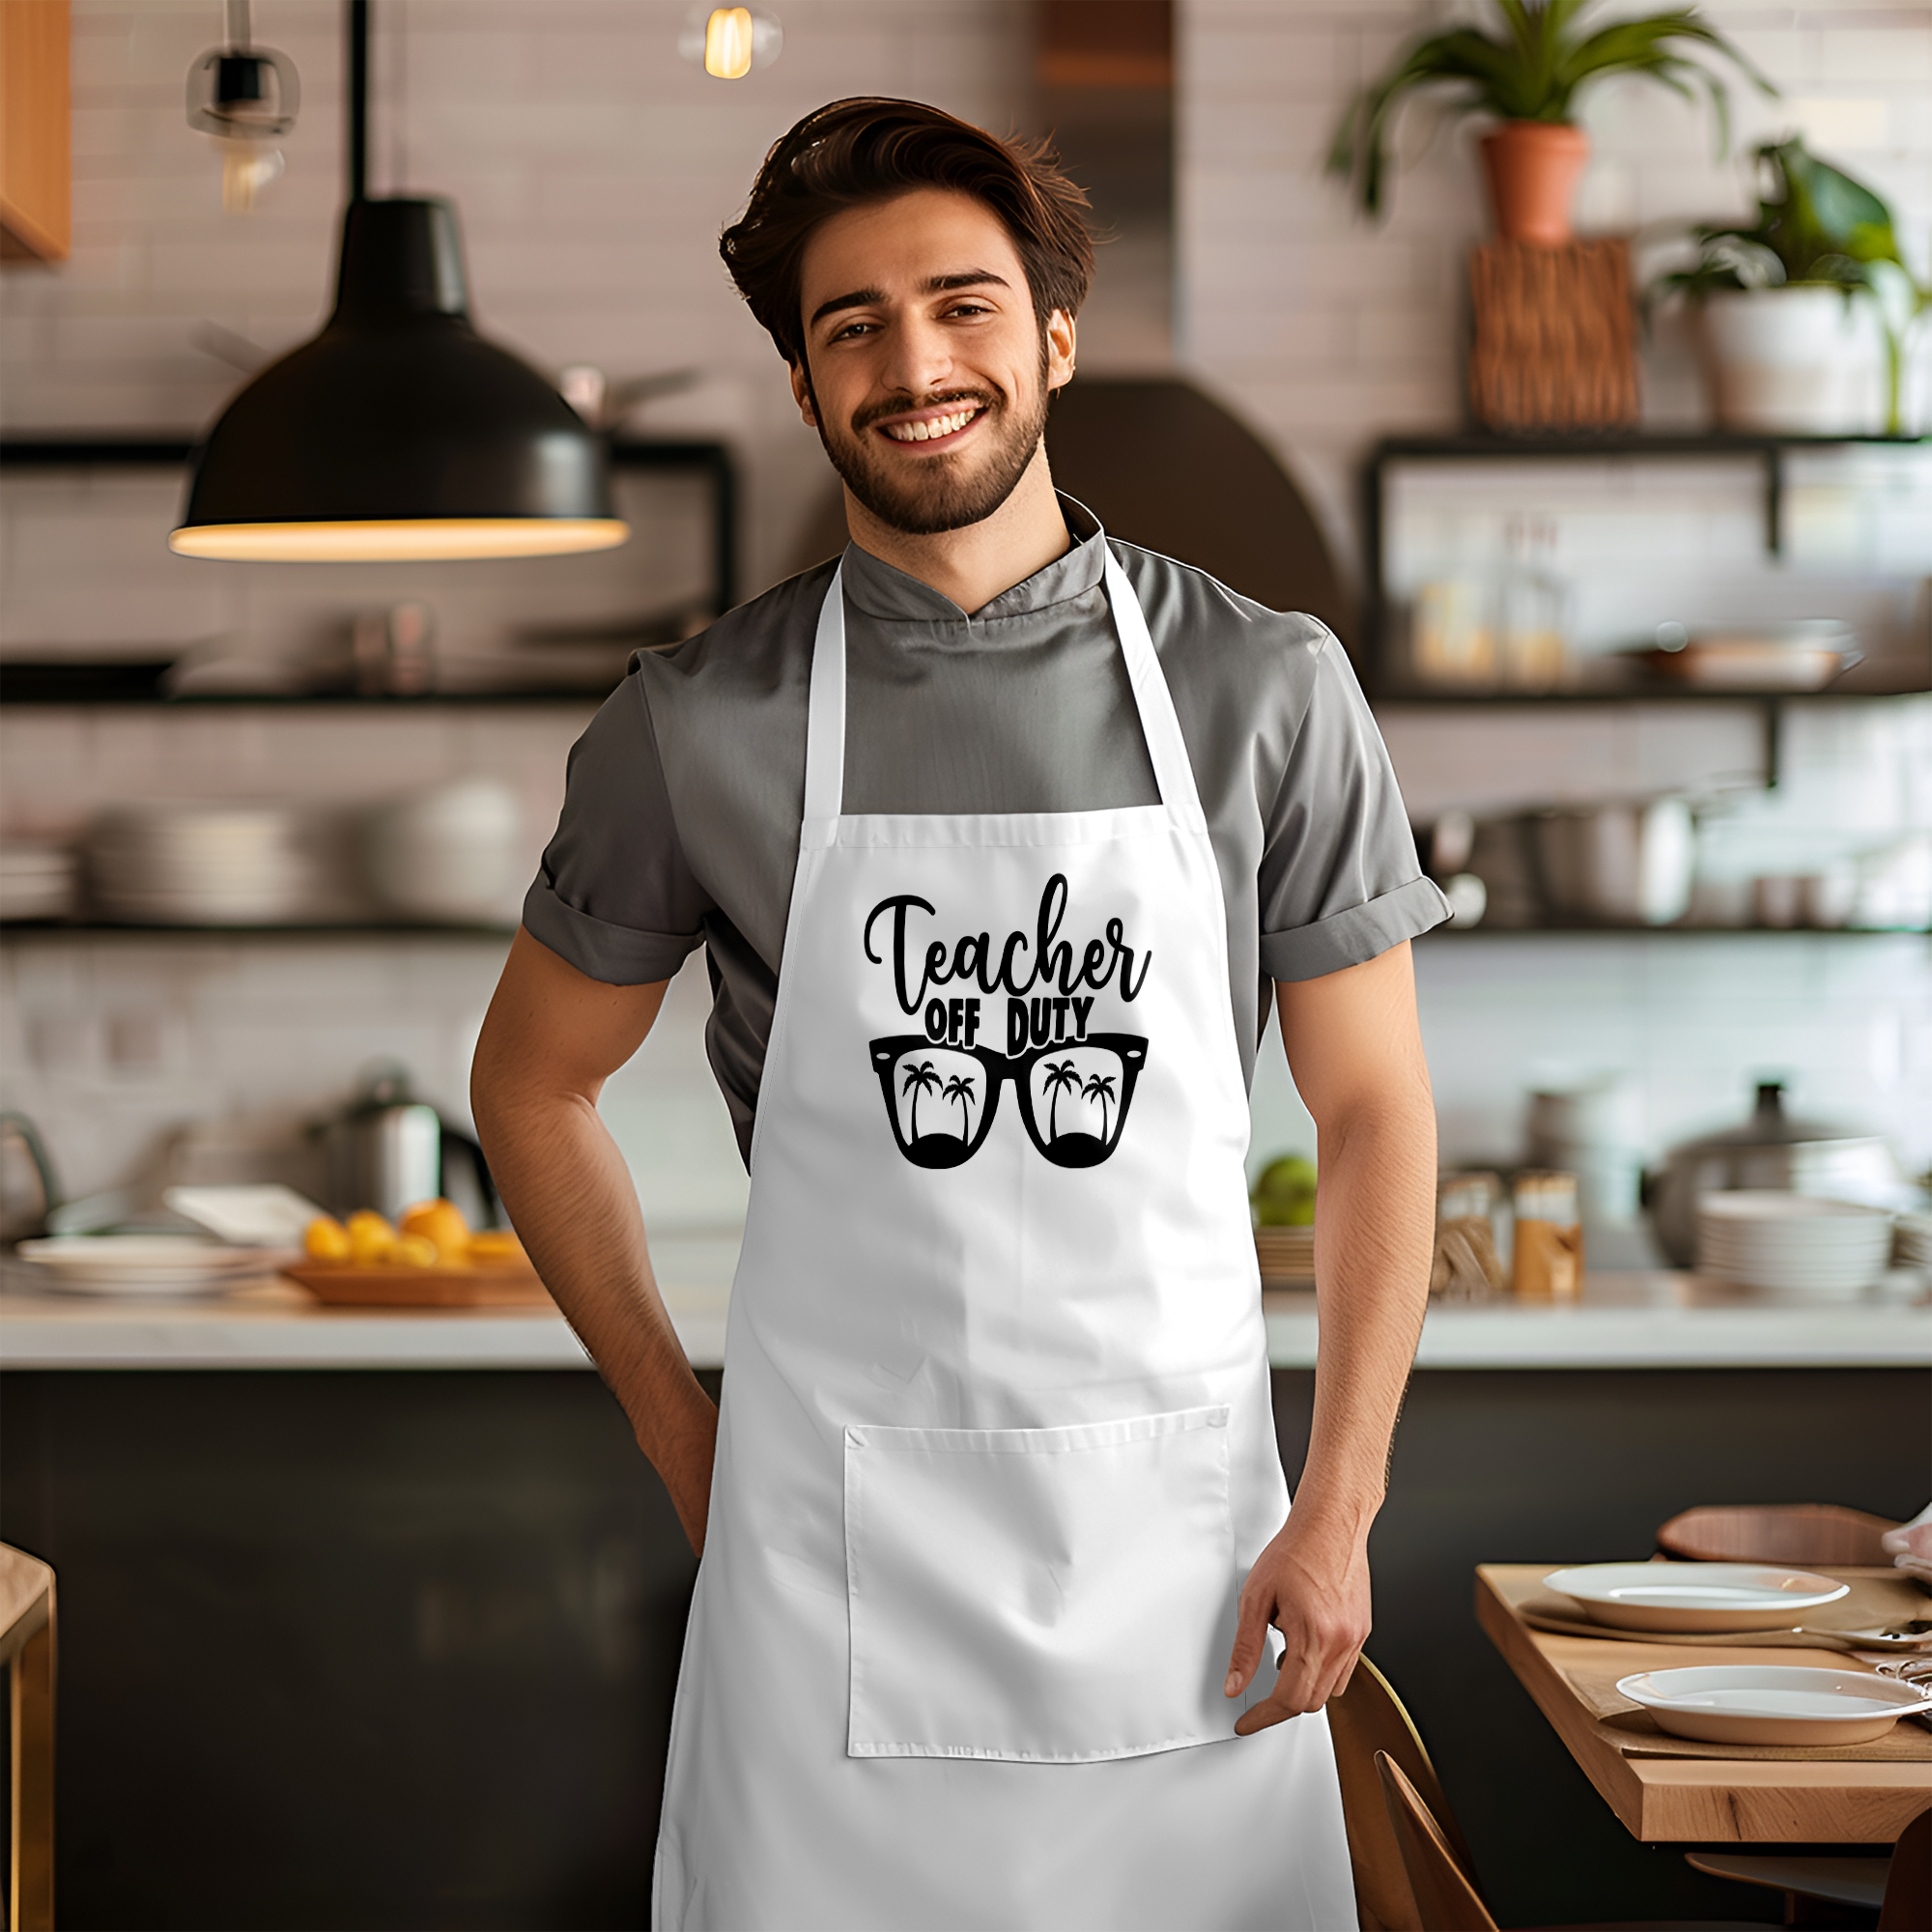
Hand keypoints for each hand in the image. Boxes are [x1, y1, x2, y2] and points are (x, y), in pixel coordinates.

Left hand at [1224, 1510, 1371, 1734]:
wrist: (1330, 1524)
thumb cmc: (1295, 1551)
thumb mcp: (1256, 1597)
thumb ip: (1245, 1647)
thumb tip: (1236, 1684)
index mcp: (1313, 1636)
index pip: (1289, 1700)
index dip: (1263, 1717)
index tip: (1247, 1721)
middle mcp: (1340, 1642)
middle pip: (1312, 1702)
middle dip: (1281, 1706)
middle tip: (1258, 1701)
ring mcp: (1355, 1638)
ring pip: (1332, 1690)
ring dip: (1304, 1690)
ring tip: (1281, 1664)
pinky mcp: (1362, 1630)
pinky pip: (1345, 1669)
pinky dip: (1322, 1672)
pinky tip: (1304, 1650)